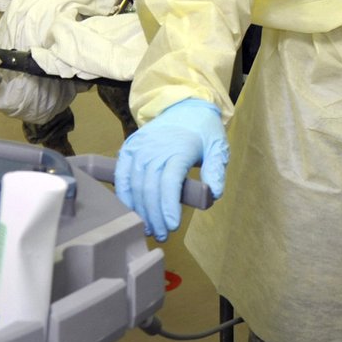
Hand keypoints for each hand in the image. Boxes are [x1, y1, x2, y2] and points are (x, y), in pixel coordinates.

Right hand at [115, 99, 228, 239]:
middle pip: (151, 188)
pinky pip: (122, 176)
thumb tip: (214, 194)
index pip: (170, 181)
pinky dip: (124, 196)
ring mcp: (140, 149)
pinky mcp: (129, 149)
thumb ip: (216, 169)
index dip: (168, 205)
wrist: (184, 107)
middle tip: (162, 234)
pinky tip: (132, 212)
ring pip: (136, 185)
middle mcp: (156, 149)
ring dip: (140, 210)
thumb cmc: (203, 131)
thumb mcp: (218, 146)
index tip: (172, 225)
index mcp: (179, 149)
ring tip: (150, 228)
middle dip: (155, 215)